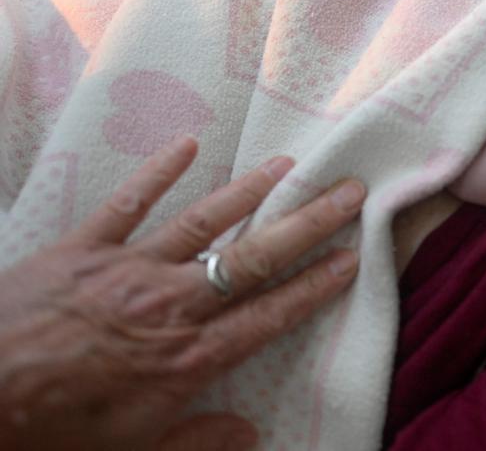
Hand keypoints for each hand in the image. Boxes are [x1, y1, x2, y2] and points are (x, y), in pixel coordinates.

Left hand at [0, 136, 364, 450]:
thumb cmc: (50, 434)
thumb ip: (197, 442)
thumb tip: (252, 434)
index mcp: (187, 358)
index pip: (271, 314)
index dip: (317, 286)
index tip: (354, 258)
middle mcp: (170, 304)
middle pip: (253, 257)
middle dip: (307, 223)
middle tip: (349, 190)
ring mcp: (126, 270)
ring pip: (203, 223)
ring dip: (250, 191)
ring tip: (290, 164)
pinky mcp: (81, 250)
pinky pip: (126, 204)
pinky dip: (157, 172)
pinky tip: (188, 145)